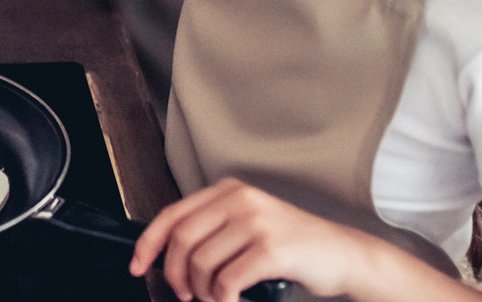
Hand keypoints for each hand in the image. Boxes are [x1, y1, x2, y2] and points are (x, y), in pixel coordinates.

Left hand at [130, 179, 375, 301]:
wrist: (345, 256)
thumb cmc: (295, 247)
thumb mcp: (249, 225)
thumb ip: (213, 231)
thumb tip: (165, 256)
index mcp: (229, 191)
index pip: (171, 214)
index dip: (147, 244)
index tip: (137, 266)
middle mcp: (240, 200)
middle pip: (181, 240)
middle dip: (174, 274)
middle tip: (185, 294)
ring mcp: (257, 222)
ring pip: (201, 263)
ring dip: (202, 291)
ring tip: (215, 298)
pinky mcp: (271, 248)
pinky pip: (227, 281)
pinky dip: (223, 299)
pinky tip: (232, 301)